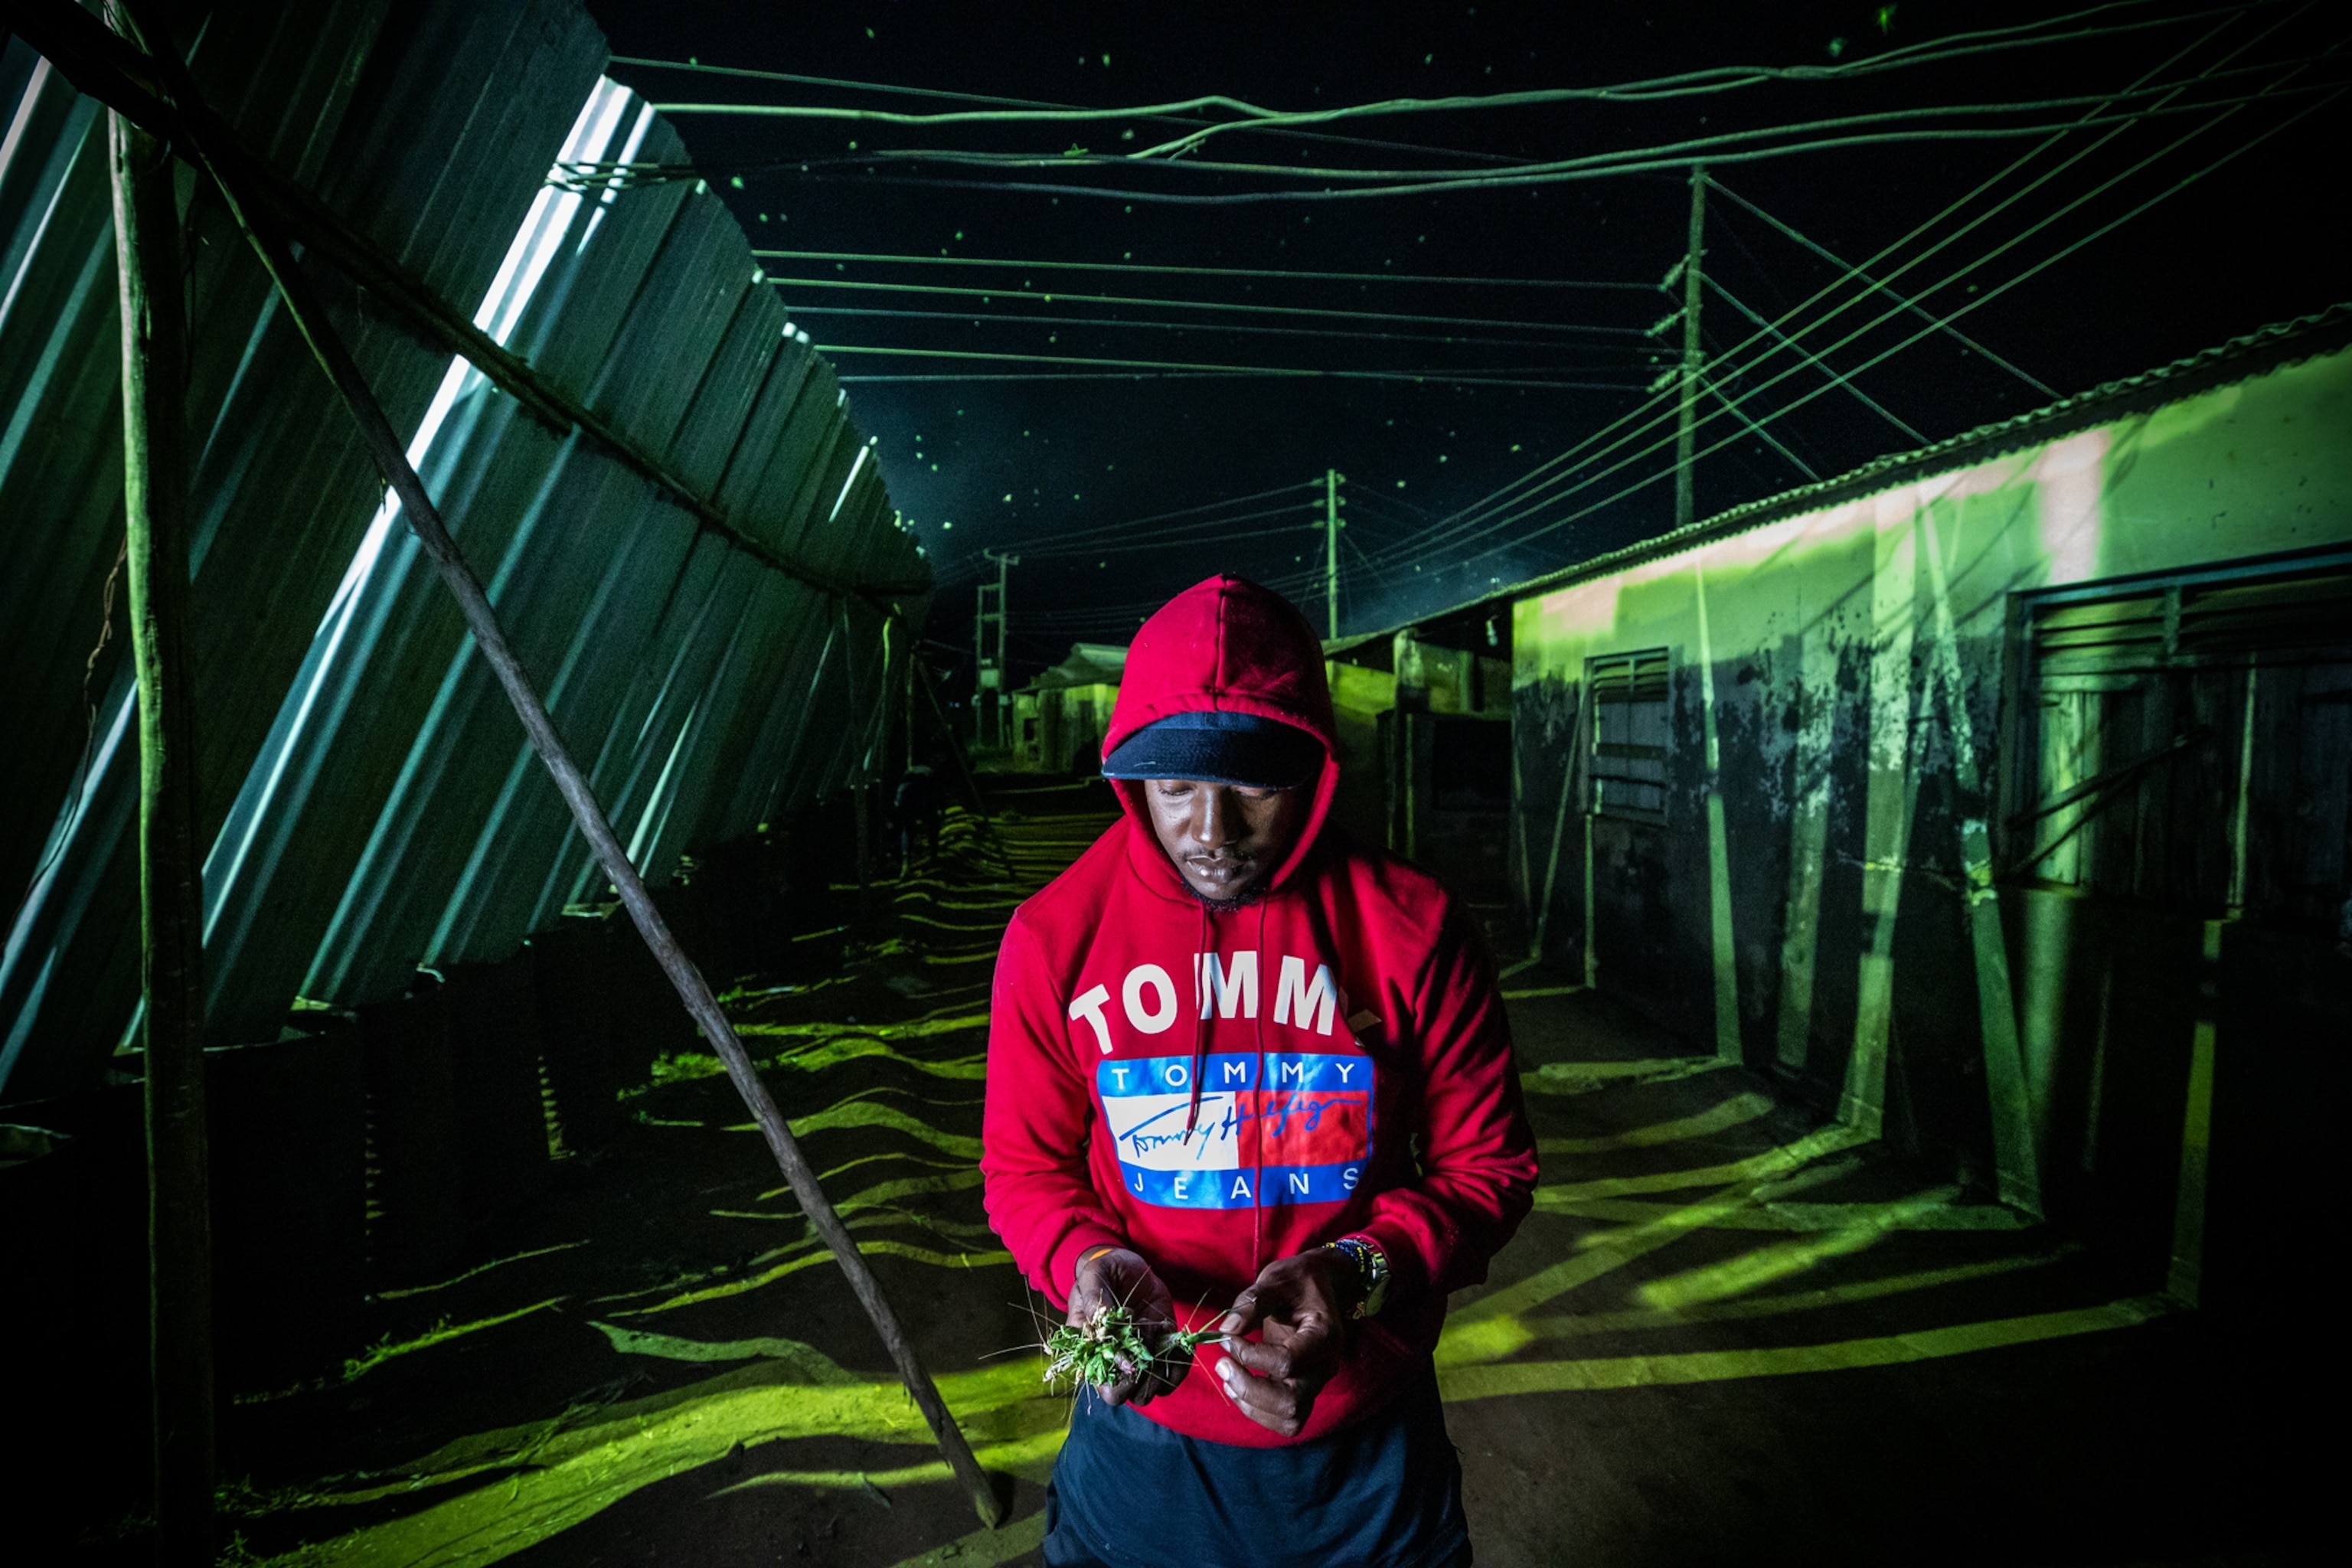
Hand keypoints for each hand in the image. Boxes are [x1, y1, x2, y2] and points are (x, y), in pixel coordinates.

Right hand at [1067, 1246, 1180, 1406]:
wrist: (1126, 1265)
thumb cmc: (1103, 1272)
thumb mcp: (1095, 1275)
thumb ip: (1095, 1298)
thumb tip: (1104, 1323)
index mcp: (1093, 1353)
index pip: (1107, 1389)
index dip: (1123, 1379)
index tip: (1131, 1351)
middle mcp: (1117, 1363)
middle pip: (1131, 1396)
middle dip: (1146, 1378)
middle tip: (1149, 1344)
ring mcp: (1141, 1357)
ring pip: (1154, 1389)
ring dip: (1163, 1366)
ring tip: (1159, 1332)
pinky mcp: (1161, 1348)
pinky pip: (1175, 1372)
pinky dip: (1182, 1362)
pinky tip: (1179, 1340)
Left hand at [1214, 1247, 1359, 1437]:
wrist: (1320, 1286)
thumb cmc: (1298, 1281)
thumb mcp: (1276, 1280)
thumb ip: (1252, 1303)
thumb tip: (1225, 1330)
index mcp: (1323, 1335)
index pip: (1288, 1362)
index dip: (1251, 1356)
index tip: (1228, 1337)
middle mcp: (1324, 1365)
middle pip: (1290, 1401)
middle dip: (1249, 1389)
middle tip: (1222, 1364)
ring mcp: (1316, 1382)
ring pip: (1289, 1417)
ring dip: (1251, 1404)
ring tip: (1227, 1376)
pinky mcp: (1303, 1390)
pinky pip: (1285, 1419)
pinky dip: (1258, 1411)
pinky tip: (1237, 1387)